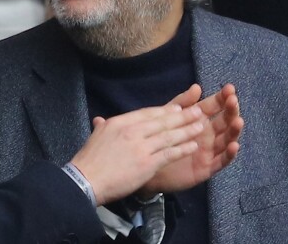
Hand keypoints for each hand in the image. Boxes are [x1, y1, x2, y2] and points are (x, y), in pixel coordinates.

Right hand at [70, 102, 204, 205]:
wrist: (87, 179)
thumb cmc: (90, 159)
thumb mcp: (97, 134)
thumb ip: (104, 126)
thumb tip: (100, 120)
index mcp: (121, 121)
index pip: (148, 112)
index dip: (165, 110)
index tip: (178, 107)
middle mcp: (133, 130)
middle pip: (162, 121)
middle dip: (182, 116)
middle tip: (198, 111)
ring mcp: (141, 147)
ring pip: (169, 136)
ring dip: (187, 130)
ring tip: (201, 126)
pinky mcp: (147, 163)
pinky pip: (169, 154)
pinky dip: (182, 149)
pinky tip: (192, 145)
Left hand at [138, 84, 242, 196]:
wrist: (148, 162)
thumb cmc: (160, 136)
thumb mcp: (170, 115)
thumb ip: (183, 102)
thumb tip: (197, 87)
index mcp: (199, 119)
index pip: (215, 106)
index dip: (222, 97)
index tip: (230, 88)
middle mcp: (208, 133)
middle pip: (224, 121)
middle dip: (230, 110)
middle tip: (233, 101)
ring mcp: (210, 150)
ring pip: (226, 139)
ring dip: (233, 130)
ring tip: (238, 121)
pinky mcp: (208, 167)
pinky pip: (222, 161)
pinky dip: (229, 154)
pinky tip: (234, 145)